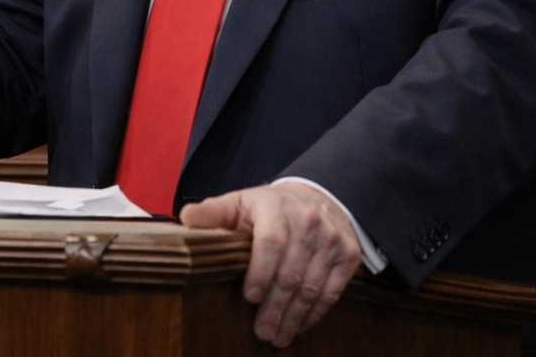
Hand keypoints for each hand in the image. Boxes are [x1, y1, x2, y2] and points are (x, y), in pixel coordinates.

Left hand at [180, 182, 361, 347]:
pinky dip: (315, 314)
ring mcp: (331, 238)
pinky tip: (299, 326)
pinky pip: (332, 291)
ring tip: (277, 337)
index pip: (271, 242)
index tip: (250, 297)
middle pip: (291, 272)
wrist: (316, 197)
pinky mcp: (348, 254)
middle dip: (275, 307)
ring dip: (293, 317)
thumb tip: (186, 220)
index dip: (261, 272)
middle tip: (262, 332)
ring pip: (312, 287)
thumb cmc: (267, 208)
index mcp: (275, 206)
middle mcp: (308, 221)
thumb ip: (213, 213)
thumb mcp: (238, 203)